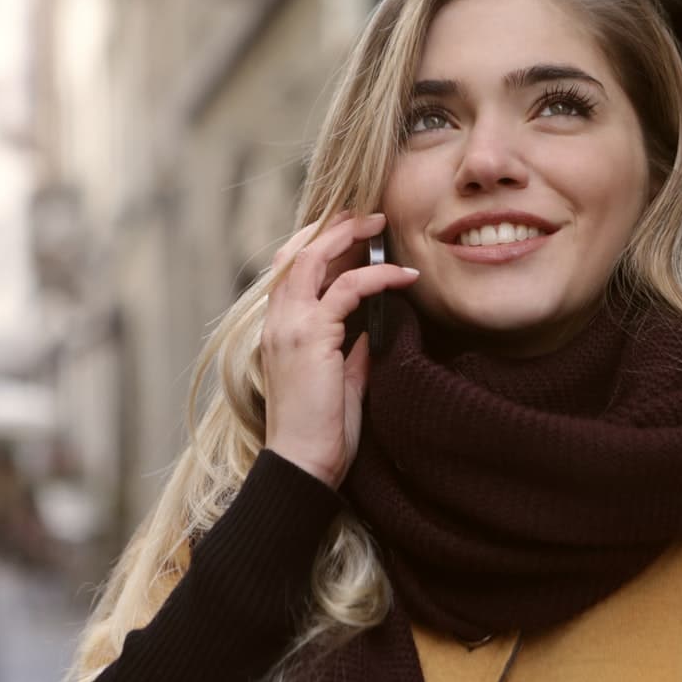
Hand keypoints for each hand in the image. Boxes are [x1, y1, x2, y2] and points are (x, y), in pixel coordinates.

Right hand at [262, 211, 418, 487]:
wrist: (302, 465)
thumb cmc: (321, 433)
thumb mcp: (341, 381)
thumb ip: (351, 350)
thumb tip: (372, 328)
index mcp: (279, 330)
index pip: (292, 270)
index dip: (320, 243)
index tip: (352, 233)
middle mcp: (277, 321)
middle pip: (297, 252)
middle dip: (332, 227)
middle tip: (367, 216)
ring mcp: (289, 326)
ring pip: (314, 257)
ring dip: (348, 236)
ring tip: (380, 226)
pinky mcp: (311, 336)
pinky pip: (348, 288)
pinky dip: (378, 275)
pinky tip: (404, 276)